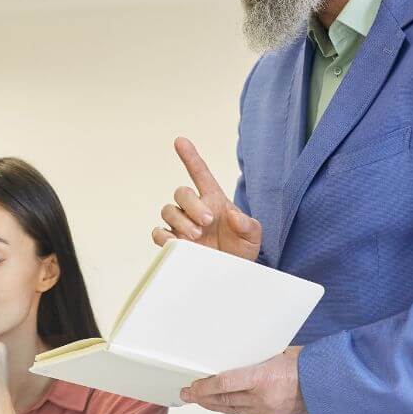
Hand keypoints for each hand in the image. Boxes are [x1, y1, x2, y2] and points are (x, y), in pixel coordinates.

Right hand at [151, 137, 261, 261]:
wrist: (232, 272)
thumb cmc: (242, 250)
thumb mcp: (254, 236)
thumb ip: (248, 224)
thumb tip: (232, 216)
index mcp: (214, 200)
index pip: (200, 173)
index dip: (190, 157)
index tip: (181, 141)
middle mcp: (195, 209)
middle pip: (181, 192)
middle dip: (192, 205)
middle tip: (207, 222)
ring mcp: (182, 225)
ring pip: (168, 211)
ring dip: (180, 221)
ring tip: (197, 236)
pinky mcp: (174, 243)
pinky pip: (159, 233)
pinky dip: (165, 237)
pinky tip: (179, 243)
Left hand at [180, 346, 307, 413]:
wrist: (336, 386)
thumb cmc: (311, 364)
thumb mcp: (281, 353)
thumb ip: (258, 358)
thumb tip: (236, 357)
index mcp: (265, 377)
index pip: (225, 383)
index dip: (204, 387)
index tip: (192, 386)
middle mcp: (265, 398)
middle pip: (225, 400)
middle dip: (202, 397)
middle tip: (187, 394)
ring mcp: (270, 412)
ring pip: (233, 410)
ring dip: (214, 406)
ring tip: (199, 401)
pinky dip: (231, 410)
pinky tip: (222, 406)